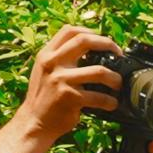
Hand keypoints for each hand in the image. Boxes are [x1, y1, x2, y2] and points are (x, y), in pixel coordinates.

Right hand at [11, 24, 120, 144]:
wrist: (34, 122)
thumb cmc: (45, 96)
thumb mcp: (45, 71)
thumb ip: (60, 58)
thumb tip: (90, 47)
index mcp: (46, 54)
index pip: (69, 31)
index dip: (91, 32)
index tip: (104, 41)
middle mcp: (52, 63)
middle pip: (84, 41)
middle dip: (108, 44)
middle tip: (119, 55)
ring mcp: (61, 80)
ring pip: (100, 71)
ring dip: (115, 79)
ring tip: (118, 85)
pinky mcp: (71, 98)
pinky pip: (100, 97)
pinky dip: (111, 101)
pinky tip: (112, 104)